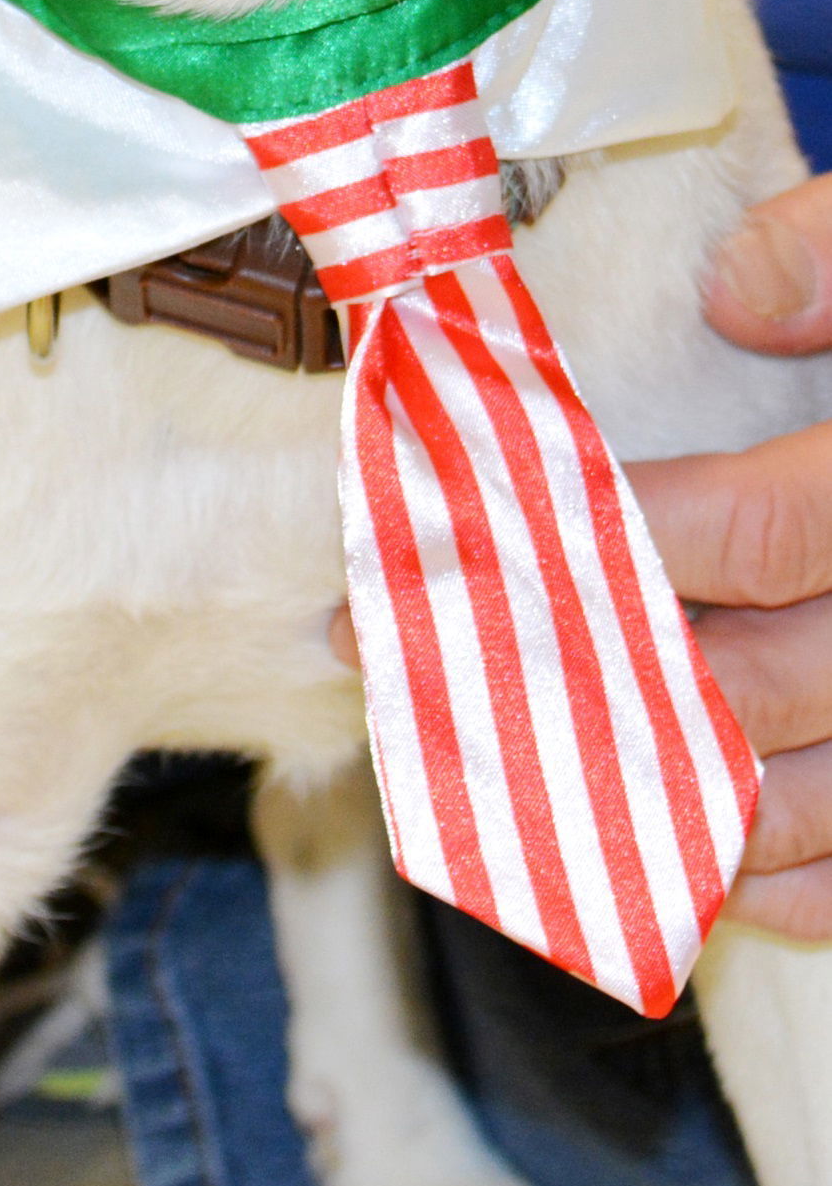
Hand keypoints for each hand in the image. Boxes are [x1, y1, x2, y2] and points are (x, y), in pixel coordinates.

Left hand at [328, 174, 831, 939]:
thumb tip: (731, 294)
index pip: (758, 531)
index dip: (607, 540)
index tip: (461, 531)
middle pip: (743, 687)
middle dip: (555, 676)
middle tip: (395, 657)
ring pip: (802, 803)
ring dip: (637, 802)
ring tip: (488, 772)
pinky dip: (791, 892)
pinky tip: (695, 872)